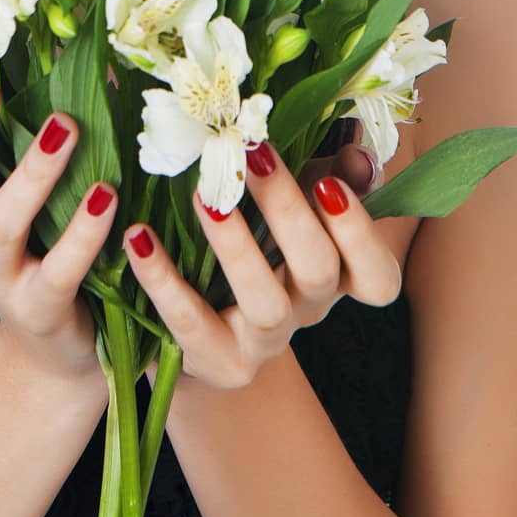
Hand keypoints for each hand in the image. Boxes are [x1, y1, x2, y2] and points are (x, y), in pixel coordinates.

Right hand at [0, 58, 119, 384]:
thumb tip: (79, 53)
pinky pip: (59, 270)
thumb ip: (40, 137)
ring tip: (66, 126)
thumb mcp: (35, 195)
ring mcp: (0, 282)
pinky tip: (107, 196)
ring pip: (2, 226)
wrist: (58, 357)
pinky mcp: (43, 311)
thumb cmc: (49, 250)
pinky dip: (83, 232)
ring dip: (31, 173)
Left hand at [124, 134, 401, 389]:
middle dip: (289, 209)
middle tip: (254, 154)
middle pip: (318, 271)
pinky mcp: (214, 362)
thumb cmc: (262, 239)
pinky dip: (163, 278)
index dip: (361, 234)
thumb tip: (357, 156)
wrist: (205, 322)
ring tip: (204, 197)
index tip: (328, 181)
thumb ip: (334, 176)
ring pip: (264, 303)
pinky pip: (190, 323)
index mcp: (339, 276)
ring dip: (236, 245)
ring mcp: (263, 344)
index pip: (378, 276)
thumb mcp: (300, 203)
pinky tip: (138, 236)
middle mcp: (308, 312)